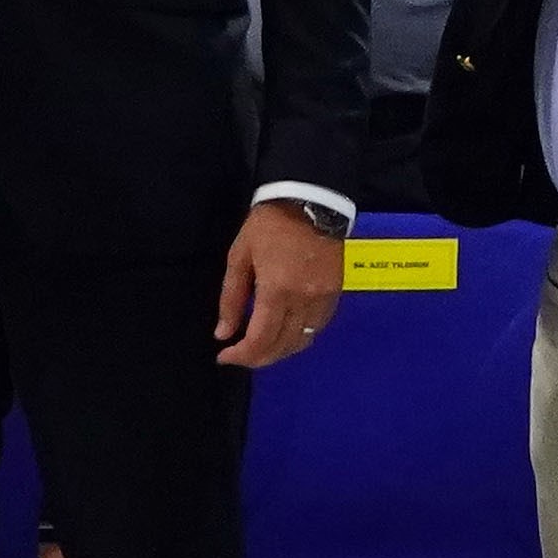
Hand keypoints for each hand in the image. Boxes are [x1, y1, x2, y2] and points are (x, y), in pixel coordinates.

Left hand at [214, 201, 345, 368]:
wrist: (310, 199)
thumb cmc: (269, 224)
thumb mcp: (240, 256)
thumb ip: (231, 298)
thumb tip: (223, 333)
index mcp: (276, 290)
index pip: (260, 340)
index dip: (241, 356)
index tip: (225, 356)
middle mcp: (303, 300)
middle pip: (282, 346)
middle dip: (258, 358)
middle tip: (240, 355)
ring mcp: (322, 298)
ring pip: (302, 341)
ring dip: (279, 351)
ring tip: (261, 347)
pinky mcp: (335, 293)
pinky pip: (317, 327)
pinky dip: (299, 337)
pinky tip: (285, 332)